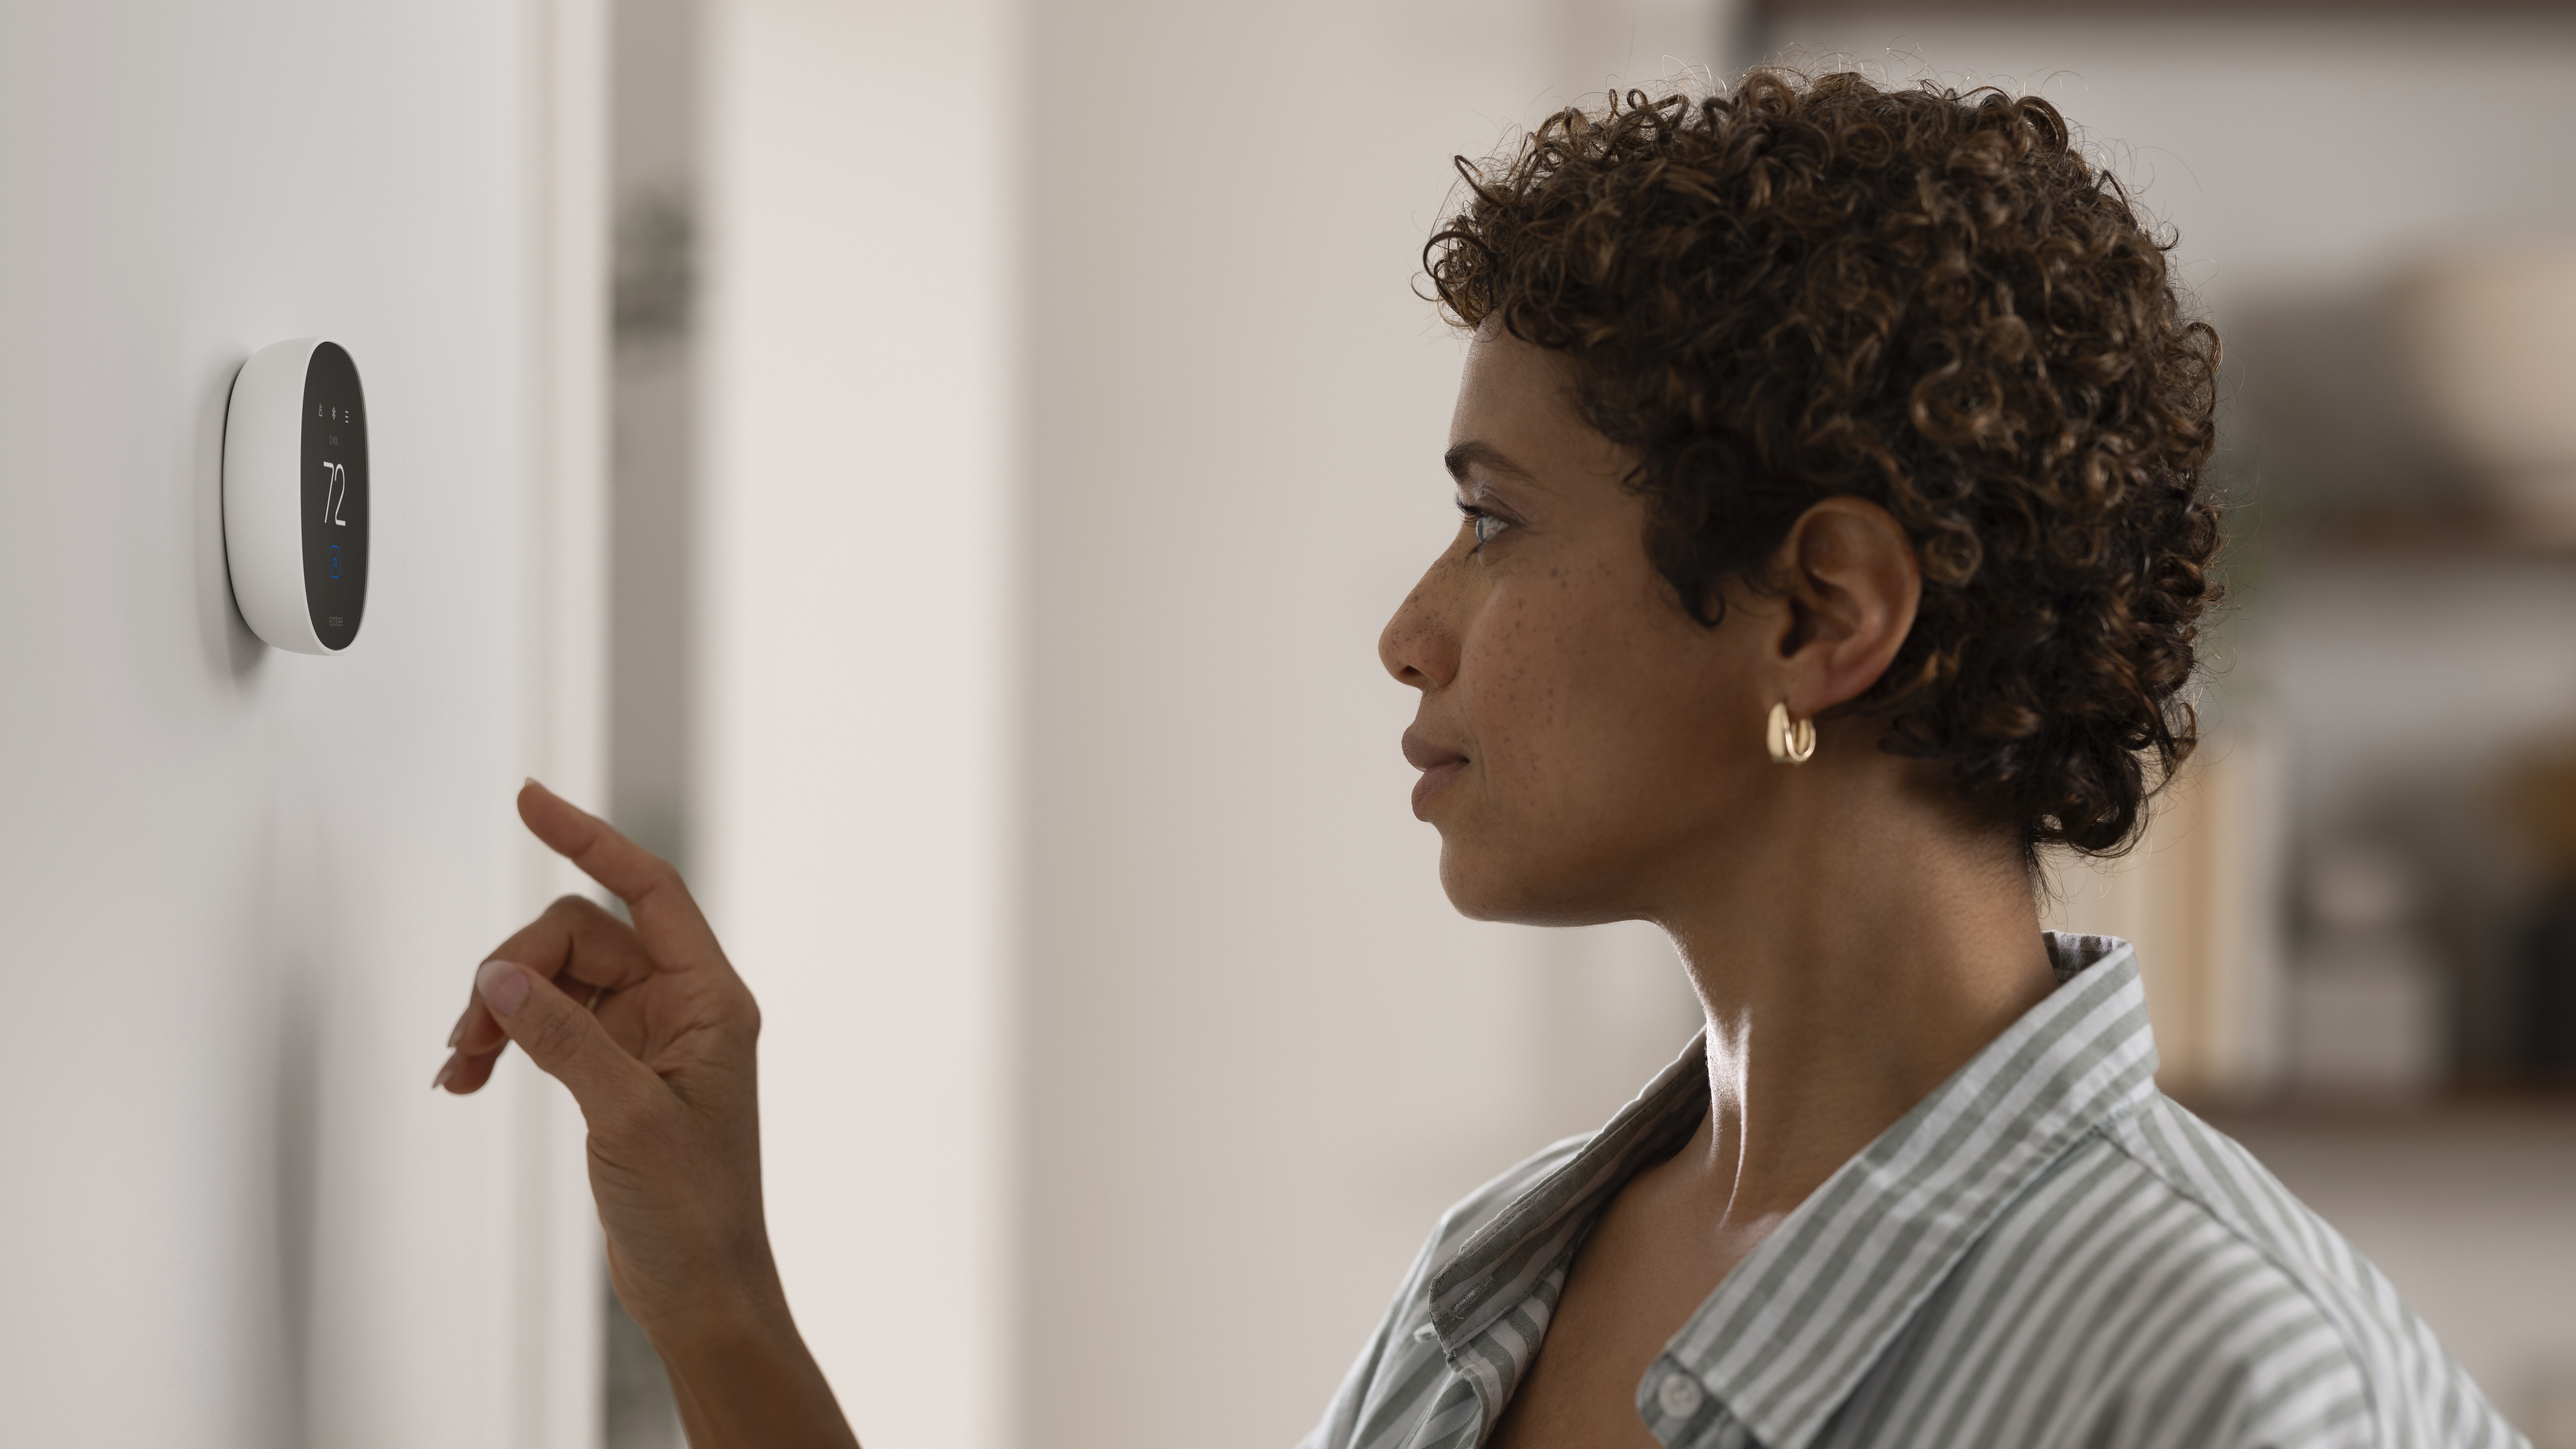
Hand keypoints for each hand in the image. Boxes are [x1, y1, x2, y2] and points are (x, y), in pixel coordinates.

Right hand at [435, 780, 856, 1448]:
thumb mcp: (625, 1114)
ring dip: (500, 1010)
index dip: (589, 839)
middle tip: (470, 1031)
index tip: (530, 800)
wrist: (699, 1286)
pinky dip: (505, 1040)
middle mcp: (680, 1006)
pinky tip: (463, 1075)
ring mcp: (643, 1037)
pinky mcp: (610, 1070)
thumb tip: (500, 973)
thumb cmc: (691, 1209)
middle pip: (580, 939)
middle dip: (516, 970)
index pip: (647, 888)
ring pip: (554, 982)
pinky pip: (547, 1026)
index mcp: (710, 999)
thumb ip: (564, 1038)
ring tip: (459, 1062)